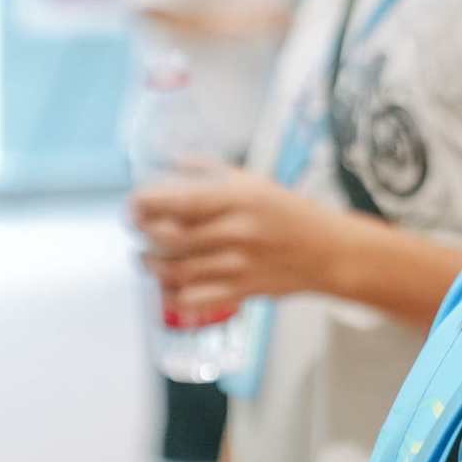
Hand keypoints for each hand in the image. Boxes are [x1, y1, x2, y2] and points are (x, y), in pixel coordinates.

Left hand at [129, 162, 348, 312]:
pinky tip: (168, 285)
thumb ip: (211, 171)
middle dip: (143, 234)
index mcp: (239, 200)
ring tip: (145, 257)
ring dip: (150, 265)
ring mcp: (238, 266)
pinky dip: (171, 295)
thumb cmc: (291, 213)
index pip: (179, 201)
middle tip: (137, 229)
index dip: (146, 204)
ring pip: (175, 271)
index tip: (133, 204)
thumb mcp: (255, 181)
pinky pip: (193, 300)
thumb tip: (172, 161)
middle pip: (170, 238)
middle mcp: (236, 232)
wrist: (329, 252)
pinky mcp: (240, 292)